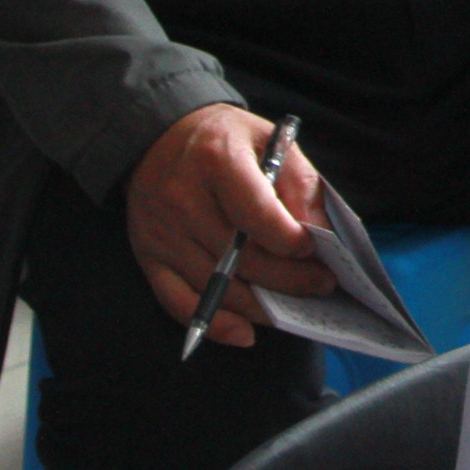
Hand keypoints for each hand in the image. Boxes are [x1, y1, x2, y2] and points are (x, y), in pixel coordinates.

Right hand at [126, 106, 329, 349]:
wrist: (157, 137)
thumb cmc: (223, 139)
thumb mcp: (269, 139)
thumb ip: (299, 181)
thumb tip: (320, 231)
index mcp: (217, 161)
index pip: (257, 215)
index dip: (291, 241)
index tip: (317, 250)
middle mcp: (182, 200)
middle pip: (241, 259)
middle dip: (290, 280)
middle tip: (321, 284)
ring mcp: (162, 234)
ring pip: (218, 288)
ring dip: (263, 306)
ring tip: (297, 305)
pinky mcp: (148, 258)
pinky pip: (179, 303)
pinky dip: (215, 325)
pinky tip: (246, 332)